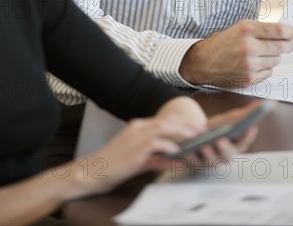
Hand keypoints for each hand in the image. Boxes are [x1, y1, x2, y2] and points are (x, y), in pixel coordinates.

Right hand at [72, 114, 202, 196]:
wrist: (92, 172)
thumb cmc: (114, 167)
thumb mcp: (138, 160)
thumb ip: (156, 158)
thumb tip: (175, 159)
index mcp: (137, 127)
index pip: (163, 120)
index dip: (181, 122)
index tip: (195, 128)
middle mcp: (137, 129)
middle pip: (166, 120)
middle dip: (185, 124)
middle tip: (200, 130)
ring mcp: (135, 138)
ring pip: (163, 128)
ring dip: (181, 132)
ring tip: (194, 138)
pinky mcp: (133, 151)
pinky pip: (155, 145)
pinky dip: (168, 147)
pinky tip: (178, 153)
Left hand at [152, 101, 259, 173]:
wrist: (197, 136)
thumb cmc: (218, 128)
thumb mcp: (231, 118)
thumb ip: (248, 113)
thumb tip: (266, 102)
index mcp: (235, 147)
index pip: (244, 143)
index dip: (248, 136)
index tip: (252, 126)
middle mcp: (224, 158)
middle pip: (227, 156)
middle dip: (225, 148)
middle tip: (222, 140)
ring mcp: (210, 162)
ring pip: (209, 161)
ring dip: (207, 154)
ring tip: (204, 144)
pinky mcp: (195, 163)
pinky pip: (192, 161)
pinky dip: (190, 156)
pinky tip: (188, 148)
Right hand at [179, 20, 292, 86]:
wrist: (203, 62)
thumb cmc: (222, 43)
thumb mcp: (239, 28)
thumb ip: (261, 30)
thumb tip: (285, 33)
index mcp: (247, 29)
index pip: (278, 31)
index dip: (290, 33)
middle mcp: (249, 46)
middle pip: (281, 47)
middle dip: (286, 45)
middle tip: (286, 45)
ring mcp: (249, 64)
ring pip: (276, 60)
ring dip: (273, 57)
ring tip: (261, 54)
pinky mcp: (249, 78)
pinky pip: (268, 72)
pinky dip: (265, 68)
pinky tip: (254, 64)